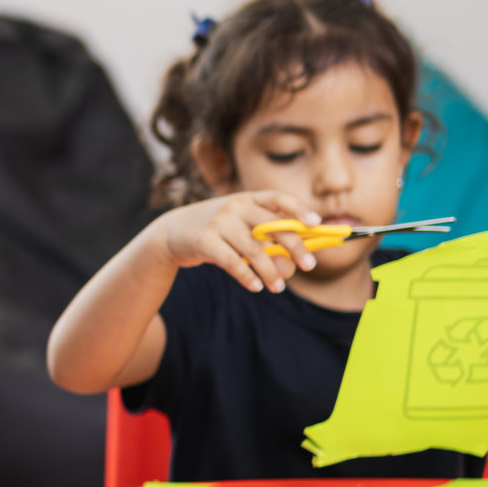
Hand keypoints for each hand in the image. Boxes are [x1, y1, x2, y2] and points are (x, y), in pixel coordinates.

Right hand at [152, 191, 320, 292]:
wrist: (171, 232)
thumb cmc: (215, 232)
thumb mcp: (238, 231)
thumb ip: (264, 245)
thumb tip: (290, 268)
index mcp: (247, 199)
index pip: (278, 199)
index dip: (298, 210)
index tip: (316, 223)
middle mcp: (234, 206)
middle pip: (272, 227)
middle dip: (294, 246)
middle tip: (309, 265)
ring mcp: (218, 222)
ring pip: (254, 250)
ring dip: (270, 271)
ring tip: (278, 287)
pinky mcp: (204, 241)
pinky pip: (232, 262)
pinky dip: (247, 276)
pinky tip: (256, 287)